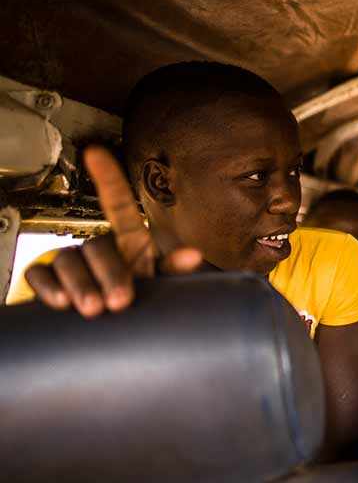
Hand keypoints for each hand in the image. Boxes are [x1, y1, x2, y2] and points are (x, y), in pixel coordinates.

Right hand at [25, 146, 201, 316]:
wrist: (120, 329)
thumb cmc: (143, 302)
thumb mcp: (161, 286)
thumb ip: (174, 270)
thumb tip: (193, 255)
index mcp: (128, 242)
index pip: (119, 206)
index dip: (108, 179)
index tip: (96, 153)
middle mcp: (99, 248)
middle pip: (97, 247)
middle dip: (109, 274)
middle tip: (120, 302)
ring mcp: (72, 262)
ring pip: (68, 260)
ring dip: (80, 284)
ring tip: (93, 309)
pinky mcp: (49, 278)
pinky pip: (40, 274)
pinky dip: (49, 287)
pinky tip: (61, 303)